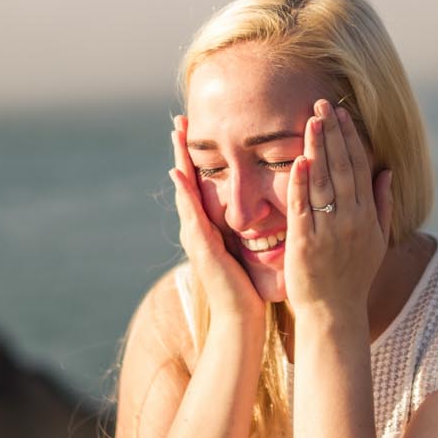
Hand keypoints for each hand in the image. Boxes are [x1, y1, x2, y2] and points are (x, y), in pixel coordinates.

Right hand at [167, 115, 263, 337]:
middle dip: (183, 150)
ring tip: (174, 135)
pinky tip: (179, 174)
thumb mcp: (248, 248)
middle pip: (188, 181)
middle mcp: (198, 227)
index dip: (199, 157)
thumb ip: (248, 227)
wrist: (240, 317)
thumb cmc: (248, 286)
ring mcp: (195, 235)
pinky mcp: (200, 246)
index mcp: (210, 226)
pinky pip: (190, 213)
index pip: (204, 184)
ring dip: (178, 161)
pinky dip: (184, 193)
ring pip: (185, 190)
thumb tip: (262, 207)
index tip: (199, 128)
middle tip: (179, 120)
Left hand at [284, 99, 393, 322]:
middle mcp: (351, 220)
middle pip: (342, 167)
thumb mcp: (377, 241)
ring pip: (323, 182)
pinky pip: (303, 207)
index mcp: (367, 216)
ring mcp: (328, 231)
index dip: (350, 139)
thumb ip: (382, 204)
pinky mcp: (305, 243)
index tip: (341, 114)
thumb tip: (387, 171)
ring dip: (318, 148)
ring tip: (311, 121)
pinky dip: (300, 183)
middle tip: (322, 105)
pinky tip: (298, 160)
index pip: (359, 168)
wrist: (334, 312)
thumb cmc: (353, 277)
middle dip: (332, 134)